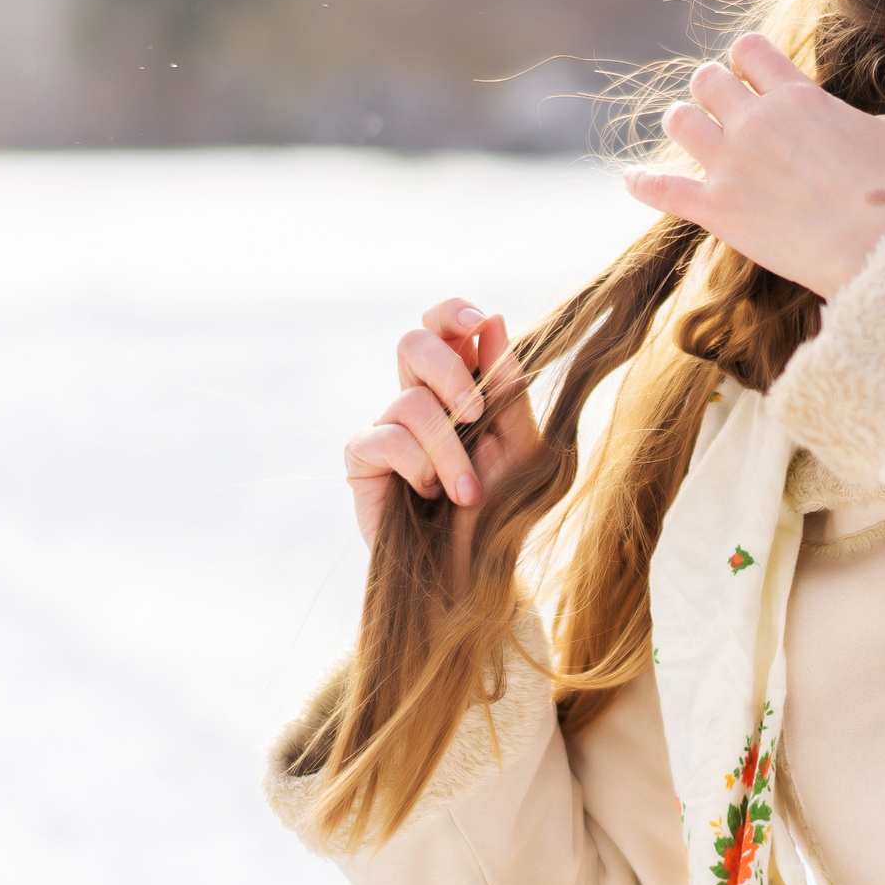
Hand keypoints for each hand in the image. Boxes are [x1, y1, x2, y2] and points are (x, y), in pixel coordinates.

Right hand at [342, 299, 539, 548]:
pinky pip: (385, 437)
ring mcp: (387, 427)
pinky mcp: (362, 459)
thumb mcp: (523, 446)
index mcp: (459, 385)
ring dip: (449, 449)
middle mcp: (419, 398)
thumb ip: (510, 387)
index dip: (452, 313)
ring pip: (411, 402)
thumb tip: (493, 320)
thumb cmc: (500, 510)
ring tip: (466, 492)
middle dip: (450, 372)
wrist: (473, 572)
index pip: (443, 324)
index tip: (479, 322)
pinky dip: (418, 465)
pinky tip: (429, 494)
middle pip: (413, 341)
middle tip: (477, 415)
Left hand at [623, 34, 884, 298]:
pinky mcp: (716, 209)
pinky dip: (642, 183)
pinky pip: (661, 189)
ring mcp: (731, 164)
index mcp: (796, 96)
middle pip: (708, 80)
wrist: (876, 245)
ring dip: (683, 123)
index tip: (752, 73)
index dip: (747, 57)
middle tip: (724, 108)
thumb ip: (880, 119)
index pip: (750, 49)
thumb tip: (880, 127)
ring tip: (691, 133)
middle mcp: (755, 121)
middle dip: (713, 89)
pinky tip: (631, 179)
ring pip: (679, 121)